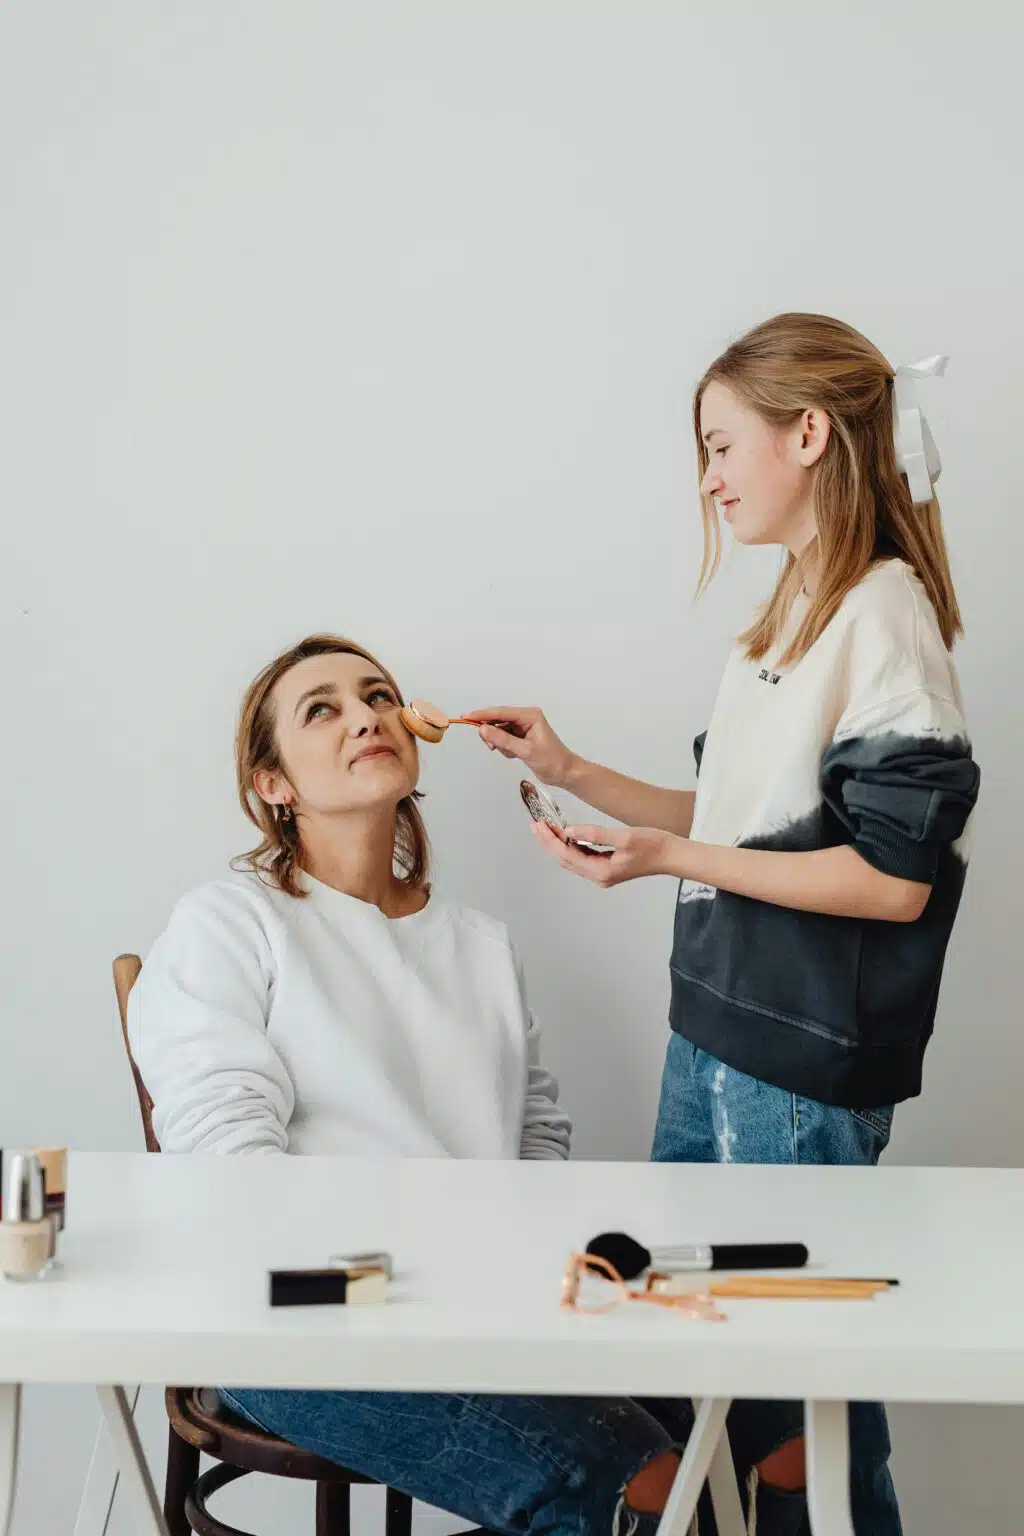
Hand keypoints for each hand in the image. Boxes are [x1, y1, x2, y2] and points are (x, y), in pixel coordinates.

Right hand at [460, 706, 577, 788]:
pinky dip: (505, 748)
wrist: (564, 773)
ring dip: (500, 743)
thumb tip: (483, 730)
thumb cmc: (552, 761)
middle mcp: (526, 718)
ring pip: (499, 731)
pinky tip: (514, 755)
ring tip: (510, 753)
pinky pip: (504, 739)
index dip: (483, 714)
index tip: (467, 716)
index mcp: (530, 715)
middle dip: (492, 733)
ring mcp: (523, 728)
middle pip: (498, 720)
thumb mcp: (525, 751)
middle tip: (491, 746)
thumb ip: (503, 739)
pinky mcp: (521, 738)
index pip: (501, 712)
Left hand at [530, 819, 676, 887]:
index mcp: (601, 871)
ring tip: (547, 827)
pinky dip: (572, 846)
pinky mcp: (608, 868)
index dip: (550, 840)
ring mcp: (603, 874)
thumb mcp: (623, 836)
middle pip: (565, 859)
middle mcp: (599, 876)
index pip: (566, 855)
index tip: (538, 825)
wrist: (672, 855)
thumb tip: (569, 831)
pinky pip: (583, 858)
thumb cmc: (653, 845)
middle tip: (536, 824)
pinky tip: (567, 834)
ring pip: (573, 859)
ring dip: (559, 844)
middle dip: (549, 842)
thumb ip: (594, 834)